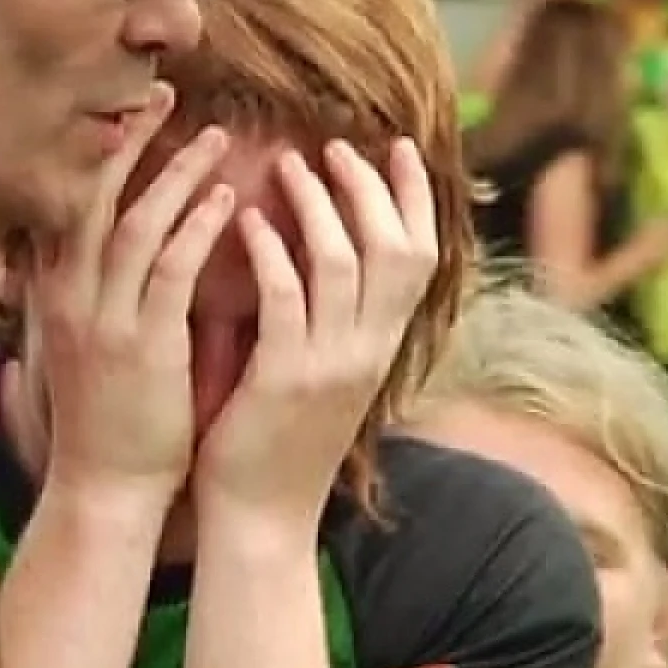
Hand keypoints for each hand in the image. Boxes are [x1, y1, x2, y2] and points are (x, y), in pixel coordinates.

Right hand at [22, 86, 234, 506]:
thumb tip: (108, 245)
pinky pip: (170, 272)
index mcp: (54, 291)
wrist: (102, 489)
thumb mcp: (83, 341)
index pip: (68, 200)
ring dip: (176, 174)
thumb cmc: (105, 417)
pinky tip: (227, 200)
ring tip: (218, 137)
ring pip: (134, 224)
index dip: (98, 150)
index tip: (128, 109)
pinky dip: (197, 229)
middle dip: (128, 140)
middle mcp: (69, 296)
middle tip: (162, 93)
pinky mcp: (142, 346)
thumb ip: (92, 290)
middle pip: (91, 194)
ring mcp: (103, 320)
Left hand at [193, 139, 438, 524]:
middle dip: (369, 187)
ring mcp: (331, 367)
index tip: (394, 146)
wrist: (260, 521)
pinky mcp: (284, 380)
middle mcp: (369, 353)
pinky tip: (246, 220)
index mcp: (382, 348)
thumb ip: (335, 318)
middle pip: (395, 248)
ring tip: (286, 165)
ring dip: (317, 204)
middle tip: (333, 147)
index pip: (421, 257)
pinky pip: (285, 298)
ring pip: (343, 263)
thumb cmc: (279, 442)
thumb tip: (332, 251)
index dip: (415, 197)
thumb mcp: (327, 374)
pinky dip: (270, 250)